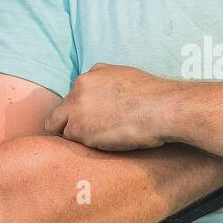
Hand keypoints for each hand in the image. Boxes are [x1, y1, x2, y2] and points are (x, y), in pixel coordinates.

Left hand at [44, 64, 173, 150]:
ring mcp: (76, 109)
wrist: (161, 109)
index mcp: (91, 75)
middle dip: (71, 125)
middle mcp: (79, 88)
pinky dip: (87, 147)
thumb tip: (105, 97)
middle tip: (89, 137)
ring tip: (102, 143)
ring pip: (65, 130)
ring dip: (80, 138)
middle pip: (61, 113)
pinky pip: (74, 143)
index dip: (82, 111)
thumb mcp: (126, 78)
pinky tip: (106, 146)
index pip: (75, 96)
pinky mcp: (79, 130)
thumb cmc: (154, 97)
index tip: (93, 121)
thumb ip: (107, 85)